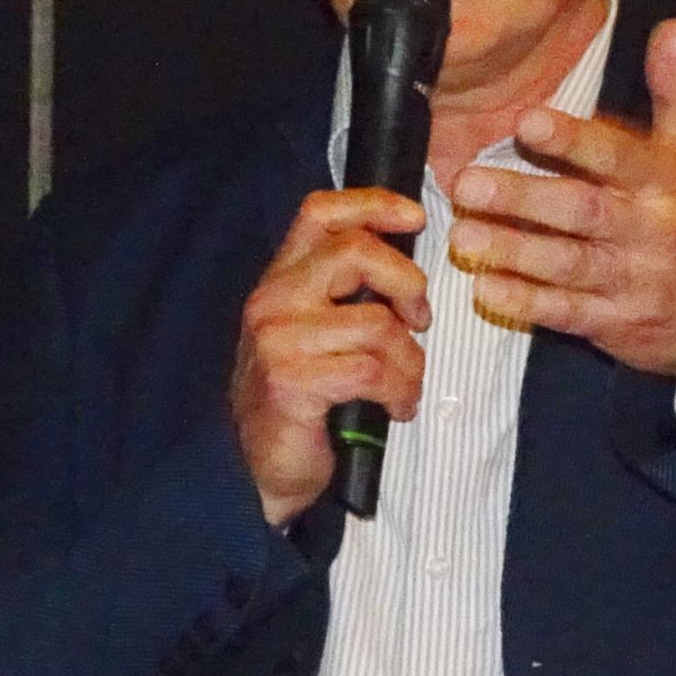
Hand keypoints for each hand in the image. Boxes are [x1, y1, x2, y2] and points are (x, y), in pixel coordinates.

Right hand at [229, 185, 430, 521]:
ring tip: (406, 386)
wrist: (255, 471)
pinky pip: (372, 372)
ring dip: (410, 361)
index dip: (373, 204)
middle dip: (408, 283)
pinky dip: (399, 391)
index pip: (321, 213)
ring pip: (377, 324)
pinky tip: (395, 407)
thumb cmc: (298, 403)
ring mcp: (279, 340)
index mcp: (280, 280)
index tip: (416, 218)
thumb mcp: (315, 336)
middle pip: (356, 252)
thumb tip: (407, 274)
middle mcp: (272, 300)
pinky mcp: (292, 382)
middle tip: (420, 320)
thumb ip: (343, 297)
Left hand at [455, 15, 675, 404]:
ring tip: (463, 238)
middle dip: (523, 199)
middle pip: (583, 211)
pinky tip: (488, 289)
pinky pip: (568, 312)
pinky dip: (528, 303)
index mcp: (667, 182)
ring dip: (514, 252)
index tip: (527, 122)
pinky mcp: (618, 324)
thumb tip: (673, 28)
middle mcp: (651, 230)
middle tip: (467, 185)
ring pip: (569, 265)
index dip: (573, 140)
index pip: (618, 155)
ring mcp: (634, 281)